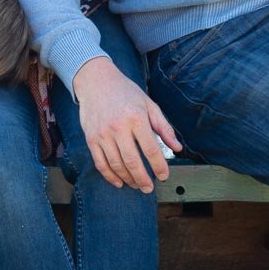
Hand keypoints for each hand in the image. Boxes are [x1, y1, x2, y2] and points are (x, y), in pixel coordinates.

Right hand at [72, 57, 181, 192]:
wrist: (96, 81)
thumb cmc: (125, 92)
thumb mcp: (149, 104)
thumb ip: (164, 127)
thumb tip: (177, 148)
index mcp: (136, 118)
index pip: (151, 149)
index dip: (159, 166)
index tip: (164, 176)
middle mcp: (118, 127)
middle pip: (133, 161)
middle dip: (143, 179)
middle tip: (149, 188)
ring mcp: (102, 134)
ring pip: (116, 165)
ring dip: (128, 179)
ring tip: (136, 185)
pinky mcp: (91, 139)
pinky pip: (100, 163)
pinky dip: (110, 176)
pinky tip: (118, 181)